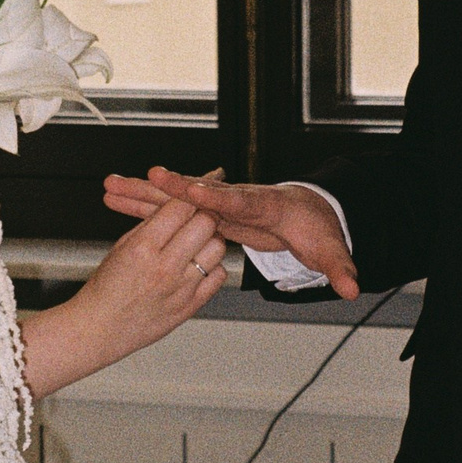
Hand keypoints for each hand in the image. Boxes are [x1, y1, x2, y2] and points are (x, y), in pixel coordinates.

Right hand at [19, 195, 226, 396]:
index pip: (180, 208)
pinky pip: (218, 276)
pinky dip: (213, 266)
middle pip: (205, 224)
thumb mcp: (121, 247)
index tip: (186, 197)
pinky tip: (198, 265)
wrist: (99, 329)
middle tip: (196, 217)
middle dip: (202, 214)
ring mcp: (181, 288)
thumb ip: (151, 225)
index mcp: (143, 248)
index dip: (185, 198)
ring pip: (217, 248)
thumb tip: (174, 205)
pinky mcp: (190, 306)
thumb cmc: (106, 289)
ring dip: (210, 240)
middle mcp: (165, 267)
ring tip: (197, 242)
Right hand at [101, 166, 359, 300]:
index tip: (190, 188)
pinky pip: (169, 207)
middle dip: (169, 185)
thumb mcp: (328, 247)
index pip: (237, 200)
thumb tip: (351, 286)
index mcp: (263, 205)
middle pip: (196, 191)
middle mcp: (234, 199)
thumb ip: (338, 266)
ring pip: (175, 197)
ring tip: (110, 186)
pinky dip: (144, 204)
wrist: (306, 211)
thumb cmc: (313, 227)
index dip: (213, 196)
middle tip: (140, 176)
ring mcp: (216, 203)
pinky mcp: (204, 210)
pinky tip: (117, 201)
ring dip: (143, 192)